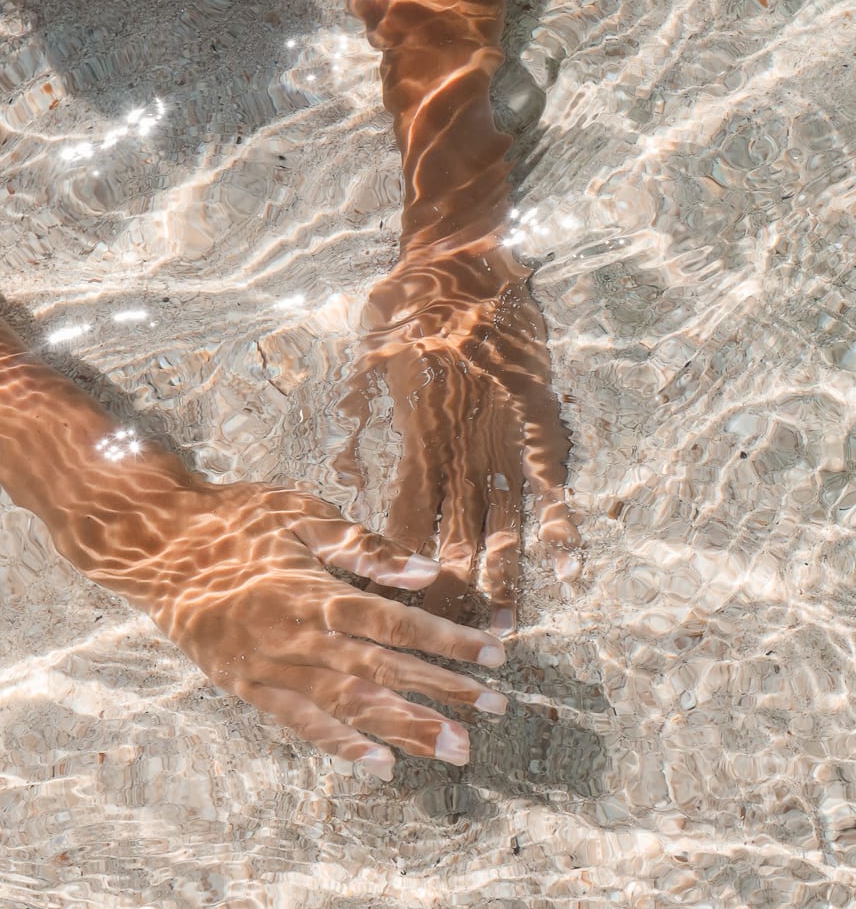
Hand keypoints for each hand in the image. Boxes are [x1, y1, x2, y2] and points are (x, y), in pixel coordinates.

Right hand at [100, 481, 508, 781]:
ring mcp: (271, 668)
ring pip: (349, 706)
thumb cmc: (237, 518)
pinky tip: (380, 764)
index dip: (450, 641)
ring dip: (406, 728)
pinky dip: (341, 746)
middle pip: (384, 670)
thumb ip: (365, 548)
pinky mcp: (247, 687)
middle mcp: (298, 636)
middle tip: (496, 711)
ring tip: (454, 749)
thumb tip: (424, 571)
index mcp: (316, 589)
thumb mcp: (304, 513)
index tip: (495, 655)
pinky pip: (299, 724)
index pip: (397, 622)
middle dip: (444, 692)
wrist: (158, 544)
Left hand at [338, 241, 579, 631]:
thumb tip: (338, 461)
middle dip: (453, 594)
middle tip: (453, 648)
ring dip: (504, 578)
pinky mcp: (535, 420)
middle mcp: (454, 450)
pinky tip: (569, 567)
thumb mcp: (368, 358)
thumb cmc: (406, 303)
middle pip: (451, 537)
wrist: (455, 259)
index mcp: (413, 440)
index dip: (402, 572)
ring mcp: (497, 438)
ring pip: (501, 523)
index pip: (403, 524)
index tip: (398, 615)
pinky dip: (560, 524)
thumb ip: (357, 410)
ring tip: (505, 628)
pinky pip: (550, 483)